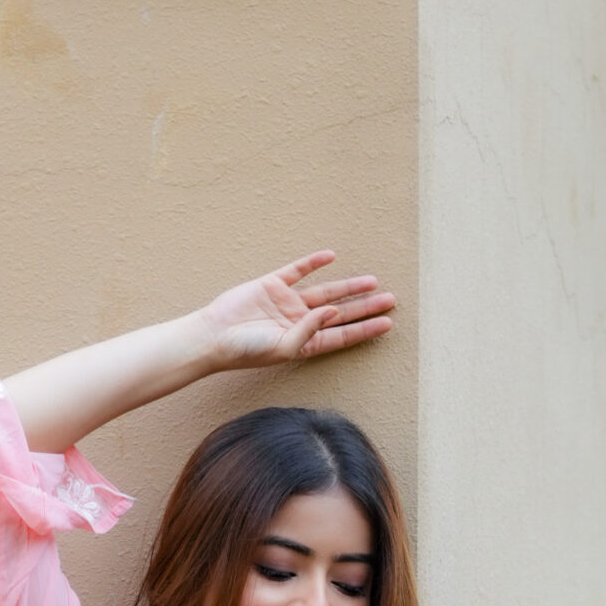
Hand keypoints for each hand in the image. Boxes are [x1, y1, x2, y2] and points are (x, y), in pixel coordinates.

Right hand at [198, 253, 395, 370]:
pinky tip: (331, 256)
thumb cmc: (246, 350)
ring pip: (325, 291)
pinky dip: (313, 263)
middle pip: (341, 313)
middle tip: (391, 300)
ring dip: (348, 286)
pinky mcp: (272, 284)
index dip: (365, 329)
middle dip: (365, 307)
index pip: (342, 335)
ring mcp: (287, 302)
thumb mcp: (283, 347)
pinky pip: (298, 271)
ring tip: (372, 281)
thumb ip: (310, 331)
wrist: (214, 335)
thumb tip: (334, 311)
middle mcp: (300, 322)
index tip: (387, 324)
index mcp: (305, 342)